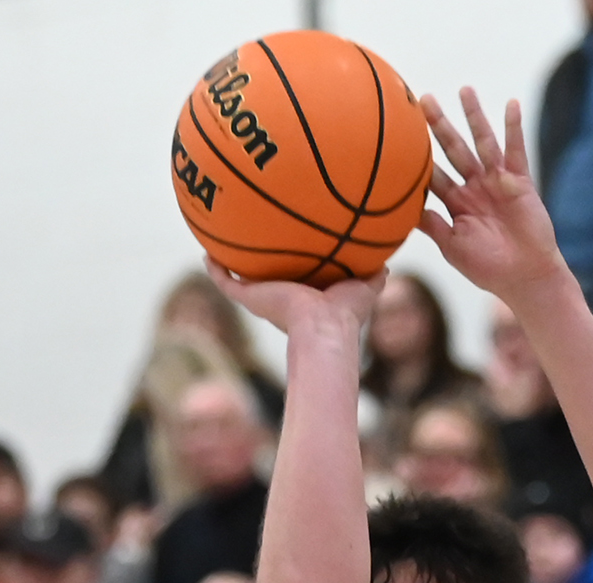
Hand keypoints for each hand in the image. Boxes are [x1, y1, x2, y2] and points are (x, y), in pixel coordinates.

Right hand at [202, 260, 376, 340]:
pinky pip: (225, 282)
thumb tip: (386, 262)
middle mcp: (279, 298)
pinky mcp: (249, 298)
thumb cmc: (346, 314)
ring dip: (228, 266)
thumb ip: (374, 273)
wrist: (324, 328)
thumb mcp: (366, 286)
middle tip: (249, 243)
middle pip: (263, 281)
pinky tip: (206, 252)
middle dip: (257, 266)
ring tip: (217, 245)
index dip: (290, 266)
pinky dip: (214, 268)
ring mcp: (261, 299)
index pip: (294, 279)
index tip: (287, 249)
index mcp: (303, 298)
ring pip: (239, 281)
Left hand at [416, 90, 566, 306]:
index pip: (433, 173)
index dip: (418, 155)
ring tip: (464, 89)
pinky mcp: (520, 182)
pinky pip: (516, 151)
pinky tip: (511, 104)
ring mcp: (497, 182)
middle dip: (439, 125)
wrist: (524, 277)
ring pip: (483, 142)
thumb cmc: (487, 267)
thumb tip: (400, 210)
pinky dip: (514, 128)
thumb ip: (431, 225)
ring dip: (474, 116)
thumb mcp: (452, 246)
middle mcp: (475, 187)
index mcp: (456, 203)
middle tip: (423, 99)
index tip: (399, 133)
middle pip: (454, 149)